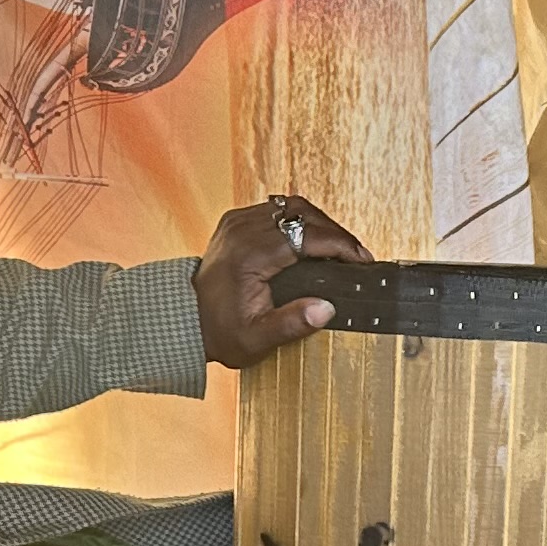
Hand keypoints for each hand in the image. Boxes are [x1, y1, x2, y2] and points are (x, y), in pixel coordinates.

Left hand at [193, 195, 362, 366]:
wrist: (185, 319)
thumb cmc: (220, 332)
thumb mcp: (256, 339)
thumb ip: (292, 324)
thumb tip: (326, 309)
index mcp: (249, 255)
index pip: (306, 235)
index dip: (340, 245)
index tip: (361, 260)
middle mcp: (242, 230)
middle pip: (302, 213)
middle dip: (335, 232)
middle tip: (356, 255)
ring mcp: (238, 221)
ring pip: (292, 206)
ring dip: (320, 224)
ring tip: (339, 248)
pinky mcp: (237, 220)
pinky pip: (277, 209)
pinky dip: (300, 221)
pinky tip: (314, 242)